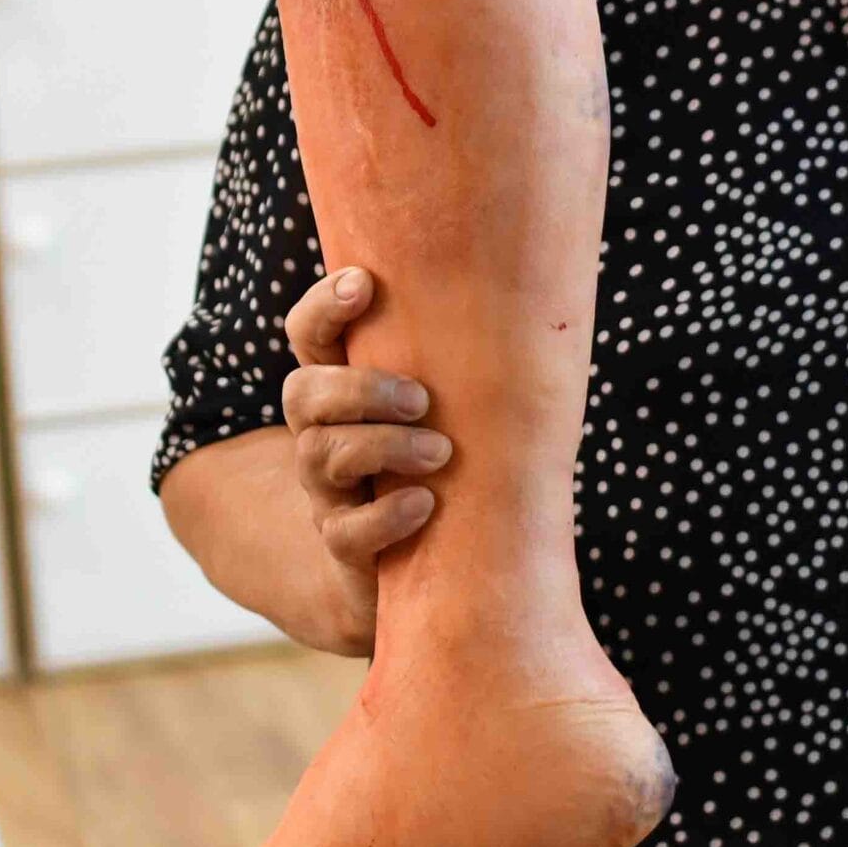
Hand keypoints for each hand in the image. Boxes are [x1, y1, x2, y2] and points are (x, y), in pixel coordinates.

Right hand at [280, 266, 451, 639]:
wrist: (420, 564)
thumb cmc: (445, 457)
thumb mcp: (446, 403)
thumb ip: (461, 360)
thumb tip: (545, 302)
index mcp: (341, 386)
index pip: (308, 335)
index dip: (324, 306)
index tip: (365, 281)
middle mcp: (321, 433)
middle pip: (302, 392)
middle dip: (359, 387)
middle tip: (422, 398)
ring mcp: (327, 491)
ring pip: (321, 454)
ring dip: (384, 446)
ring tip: (441, 453)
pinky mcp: (344, 544)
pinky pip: (345, 531)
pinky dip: (385, 516)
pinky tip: (425, 505)